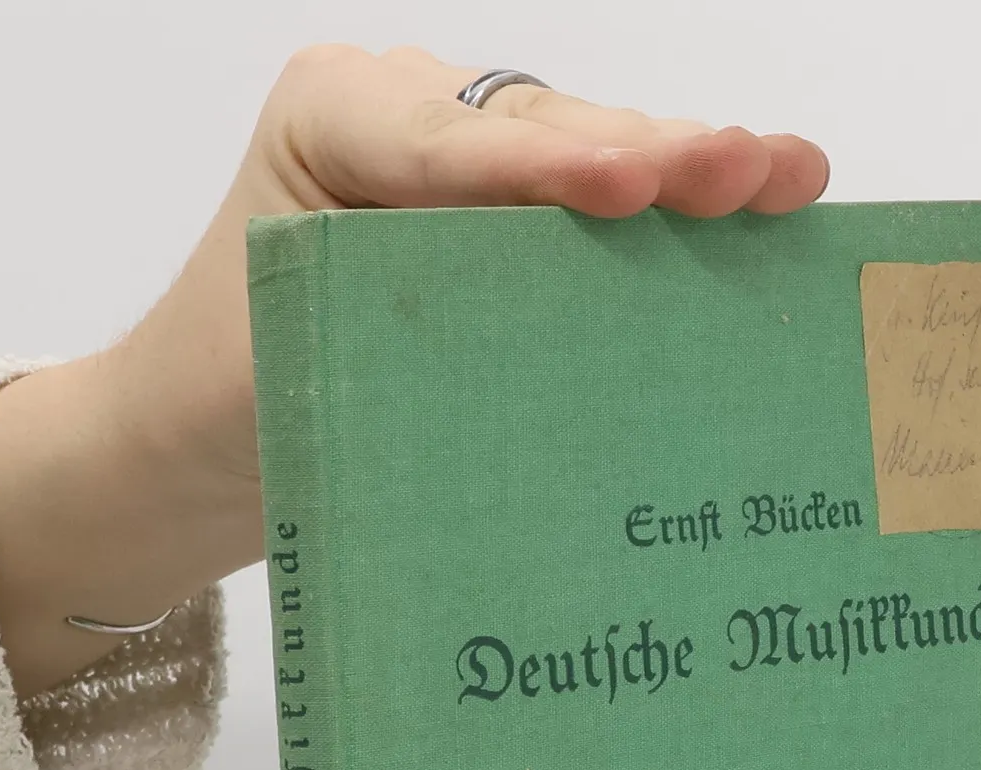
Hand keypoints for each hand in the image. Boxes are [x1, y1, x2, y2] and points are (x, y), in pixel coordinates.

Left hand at [0, 46, 830, 697]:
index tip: (634, 187)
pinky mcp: (501, 223)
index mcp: (329, 119)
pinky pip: (592, 208)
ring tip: (787, 179)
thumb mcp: (300, 368)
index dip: (551, 168)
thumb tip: (550, 360)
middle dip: (652, 156)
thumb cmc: (225, 402)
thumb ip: (406, 334)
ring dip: (688, 173)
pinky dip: (673, 218)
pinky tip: (760, 207)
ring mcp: (462, 164)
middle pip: (544, 133)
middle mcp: (403, 116)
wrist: (193, 444)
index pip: (455, 146)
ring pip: (588, 156)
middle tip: (750, 171)